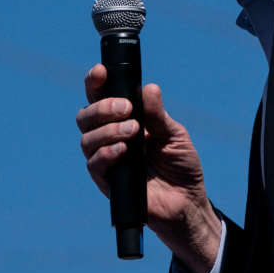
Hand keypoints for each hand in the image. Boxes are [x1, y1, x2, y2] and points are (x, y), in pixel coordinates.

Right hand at [76, 64, 222, 272]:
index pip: (100, 97)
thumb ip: (158, 114)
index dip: (95, 82)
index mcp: (123, 120)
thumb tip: (149, 88)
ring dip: (108, 130)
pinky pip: (95, 164)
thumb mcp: (174, 134)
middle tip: (127, 108)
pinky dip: (106, 153)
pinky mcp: (107, 182)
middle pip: (86, 116)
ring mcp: (106, 159)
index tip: (102, 71)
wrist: (187, 201)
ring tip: (134, 131)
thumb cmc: (180, 164)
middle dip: (102, 107)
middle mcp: (109, 137)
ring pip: (87, 138)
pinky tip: (123, 150)